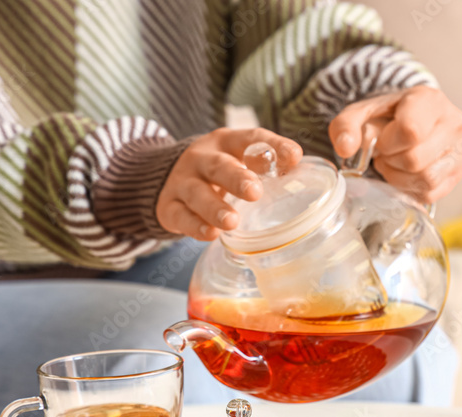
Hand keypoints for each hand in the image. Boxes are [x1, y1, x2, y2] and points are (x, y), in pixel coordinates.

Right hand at [156, 128, 301, 239]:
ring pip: (197, 193)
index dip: (272, 145)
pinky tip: (211, 234)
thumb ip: (264, 166)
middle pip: (219, 165)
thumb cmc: (215, 172)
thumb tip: (300, 174)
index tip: (294, 157)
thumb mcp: (236, 160)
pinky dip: (195, 226)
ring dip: (214, 207)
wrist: (161, 177)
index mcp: (225, 143)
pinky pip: (181, 217)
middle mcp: (202, 158)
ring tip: (232, 222)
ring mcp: (182, 182)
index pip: (250, 138)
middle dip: (237, 178)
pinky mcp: (168, 207)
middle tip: (255, 192)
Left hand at [329, 86, 461, 203]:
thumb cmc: (386, 118)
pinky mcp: (457, 173)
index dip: (388, 143)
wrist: (411, 122)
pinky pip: (431, 193)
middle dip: (392, 161)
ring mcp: (460, 150)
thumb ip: (345, 126)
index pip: (411, 131)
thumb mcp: (361, 114)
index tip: (383, 140)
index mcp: (430, 100)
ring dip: (400, 177)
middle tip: (386, 153)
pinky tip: (405, 174)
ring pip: (426, 179)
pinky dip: (411, 188)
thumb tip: (346, 148)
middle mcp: (453, 122)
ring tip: (395, 162)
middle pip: (415, 159)